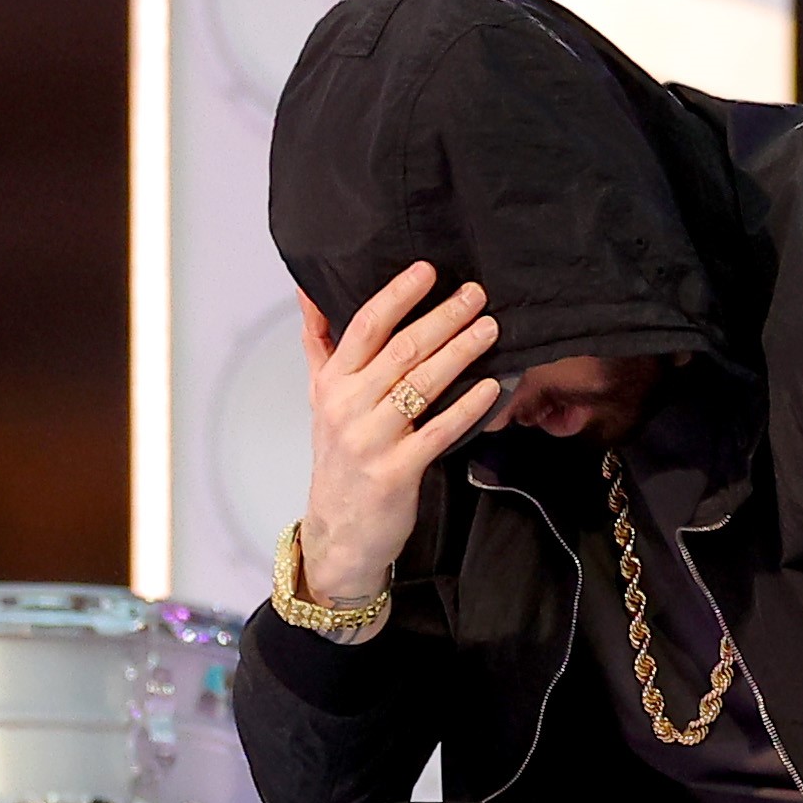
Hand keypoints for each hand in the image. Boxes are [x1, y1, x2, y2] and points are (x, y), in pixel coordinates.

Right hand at [296, 262, 503, 625]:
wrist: (338, 532)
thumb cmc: (338, 458)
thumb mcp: (321, 397)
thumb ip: (320, 343)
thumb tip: (309, 290)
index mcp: (334, 383)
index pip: (365, 326)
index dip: (397, 295)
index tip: (428, 270)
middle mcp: (349, 406)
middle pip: (401, 350)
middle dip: (442, 317)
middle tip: (476, 294)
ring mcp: (372, 440)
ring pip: (422, 385)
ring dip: (460, 352)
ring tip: (490, 329)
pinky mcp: (396, 472)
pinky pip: (438, 432)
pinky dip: (467, 408)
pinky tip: (493, 387)